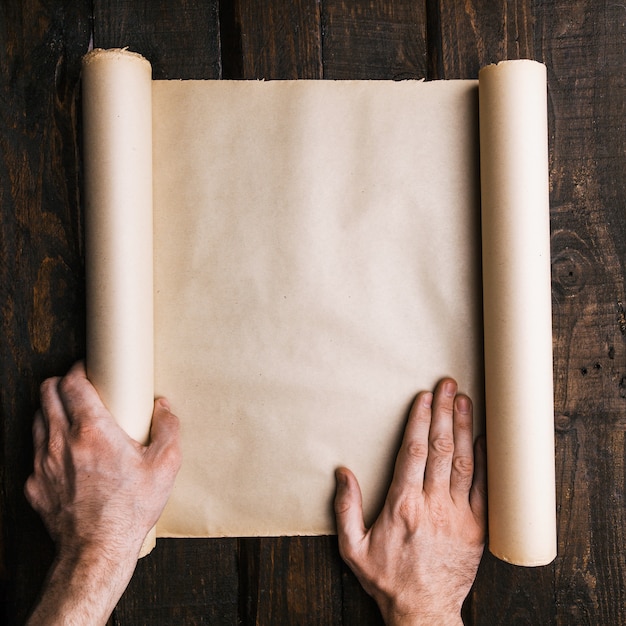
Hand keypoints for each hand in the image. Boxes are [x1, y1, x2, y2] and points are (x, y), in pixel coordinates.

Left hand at [25, 361, 180, 624]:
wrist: (97, 550)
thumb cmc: (131, 508)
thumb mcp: (165, 465)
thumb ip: (168, 427)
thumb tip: (163, 406)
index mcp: (93, 430)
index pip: (72, 382)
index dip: (78, 369)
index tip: (88, 369)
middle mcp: (61, 441)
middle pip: (46, 393)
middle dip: (61, 383)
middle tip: (80, 387)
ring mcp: (43, 463)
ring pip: (37, 418)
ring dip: (52, 409)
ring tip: (72, 416)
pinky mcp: (34, 483)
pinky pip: (35, 451)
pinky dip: (47, 443)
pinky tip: (66, 453)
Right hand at [334, 379, 485, 625]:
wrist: (424, 613)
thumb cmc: (387, 580)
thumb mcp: (352, 548)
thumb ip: (345, 508)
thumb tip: (343, 472)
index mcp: (403, 505)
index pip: (414, 452)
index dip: (420, 421)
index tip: (423, 397)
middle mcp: (433, 505)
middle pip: (441, 449)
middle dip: (444, 412)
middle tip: (447, 385)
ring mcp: (459, 516)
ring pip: (464, 462)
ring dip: (464, 428)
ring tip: (464, 400)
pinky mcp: (478, 528)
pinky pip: (485, 488)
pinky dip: (485, 460)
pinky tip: (484, 438)